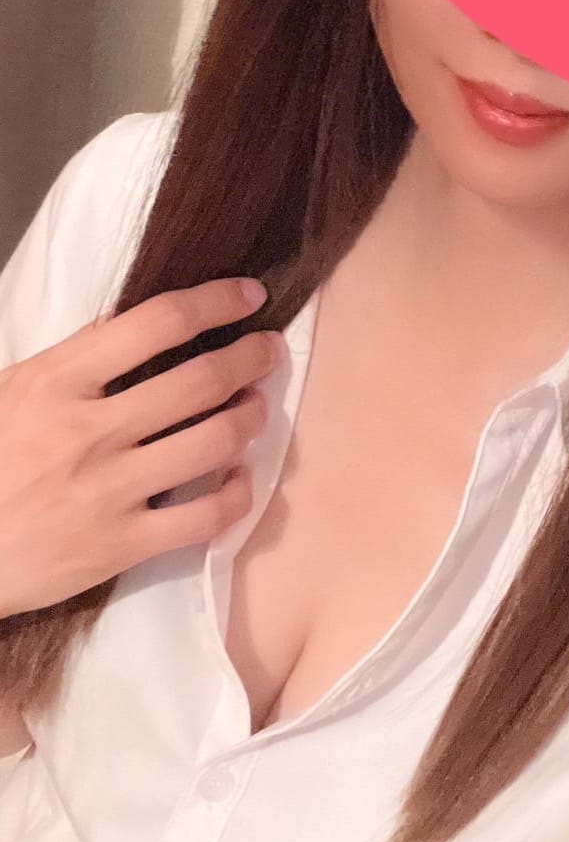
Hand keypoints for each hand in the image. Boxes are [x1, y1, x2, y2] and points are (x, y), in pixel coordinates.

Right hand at [0, 277, 284, 618]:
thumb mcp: (13, 392)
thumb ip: (75, 359)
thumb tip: (135, 325)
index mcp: (57, 381)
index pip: (158, 323)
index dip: (215, 302)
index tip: (249, 296)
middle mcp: (89, 431)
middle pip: (201, 381)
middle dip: (251, 358)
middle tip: (270, 350)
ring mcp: (109, 490)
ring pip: (215, 442)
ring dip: (251, 417)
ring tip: (257, 407)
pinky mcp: (123, 545)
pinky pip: (208, 516)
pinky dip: (238, 492)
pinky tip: (239, 476)